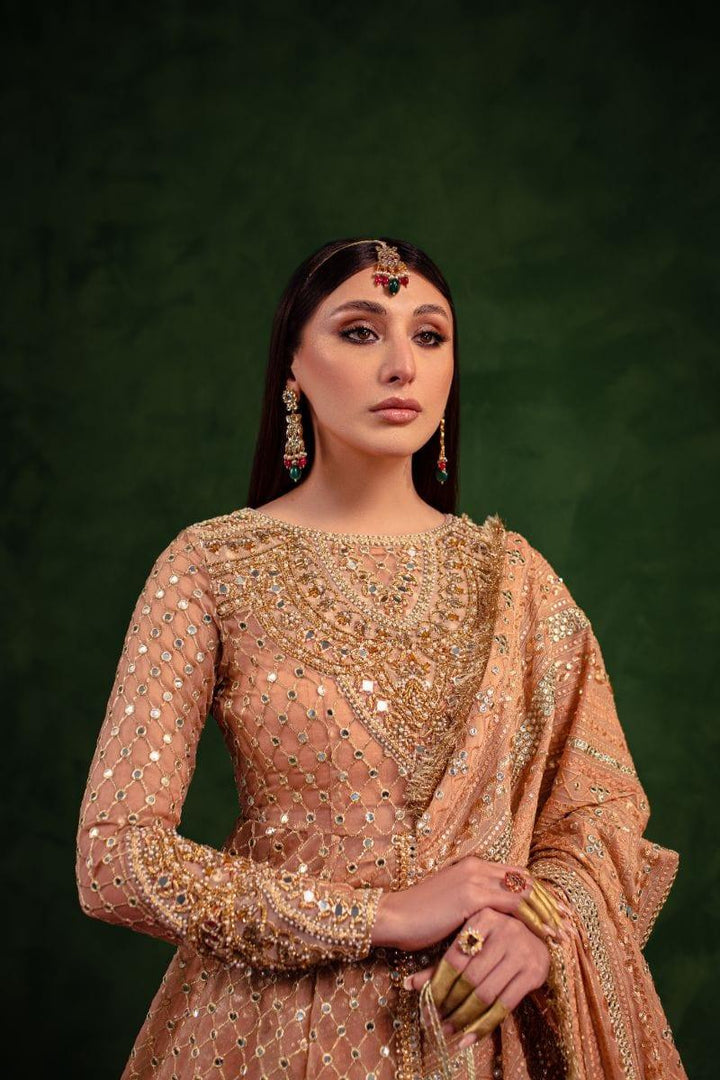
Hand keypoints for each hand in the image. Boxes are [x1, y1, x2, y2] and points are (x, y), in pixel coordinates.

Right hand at [371, 856, 568, 951]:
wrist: (394, 918)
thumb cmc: (419, 920)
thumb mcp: (452, 907)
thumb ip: (474, 906)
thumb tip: (496, 921)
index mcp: (472, 865)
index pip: (515, 874)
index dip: (537, 892)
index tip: (556, 910)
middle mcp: (476, 866)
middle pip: (524, 879)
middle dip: (549, 899)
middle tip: (568, 918)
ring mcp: (474, 878)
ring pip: (524, 890)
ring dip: (547, 910)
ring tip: (564, 930)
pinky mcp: (472, 896)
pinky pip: (513, 905)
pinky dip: (534, 918)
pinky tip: (545, 934)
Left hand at [403, 907, 552, 1050]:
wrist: (539, 936)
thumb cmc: (494, 939)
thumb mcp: (470, 942)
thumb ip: (442, 962)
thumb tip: (408, 984)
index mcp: (484, 917)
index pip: (455, 958)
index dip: (439, 983)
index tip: (428, 1003)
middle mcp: (506, 930)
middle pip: (469, 978)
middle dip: (451, 1003)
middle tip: (437, 1020)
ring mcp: (522, 951)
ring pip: (486, 993)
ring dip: (464, 1017)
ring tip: (449, 1030)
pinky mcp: (534, 972)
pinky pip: (505, 1005)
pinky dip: (484, 1025)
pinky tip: (468, 1038)